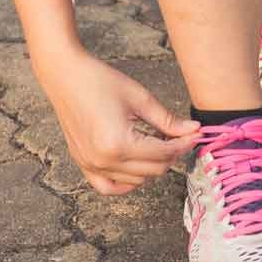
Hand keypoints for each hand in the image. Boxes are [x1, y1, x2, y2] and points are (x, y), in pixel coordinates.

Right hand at [35, 49, 200, 194]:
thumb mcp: (141, 99)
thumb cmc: (100, 81)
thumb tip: (194, 130)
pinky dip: (126, 182)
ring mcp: (91, 165)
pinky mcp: (83, 163)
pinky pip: (109, 187)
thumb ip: (168, 120)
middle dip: (172, 154)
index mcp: (119, 144)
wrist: (65, 75)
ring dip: (152, 165)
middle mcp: (103, 160)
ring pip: (137, 180)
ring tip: (156, 141)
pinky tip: (137, 166)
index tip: (196, 134)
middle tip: (180, 136)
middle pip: (154, 170)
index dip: (184, 144)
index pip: (164, 153)